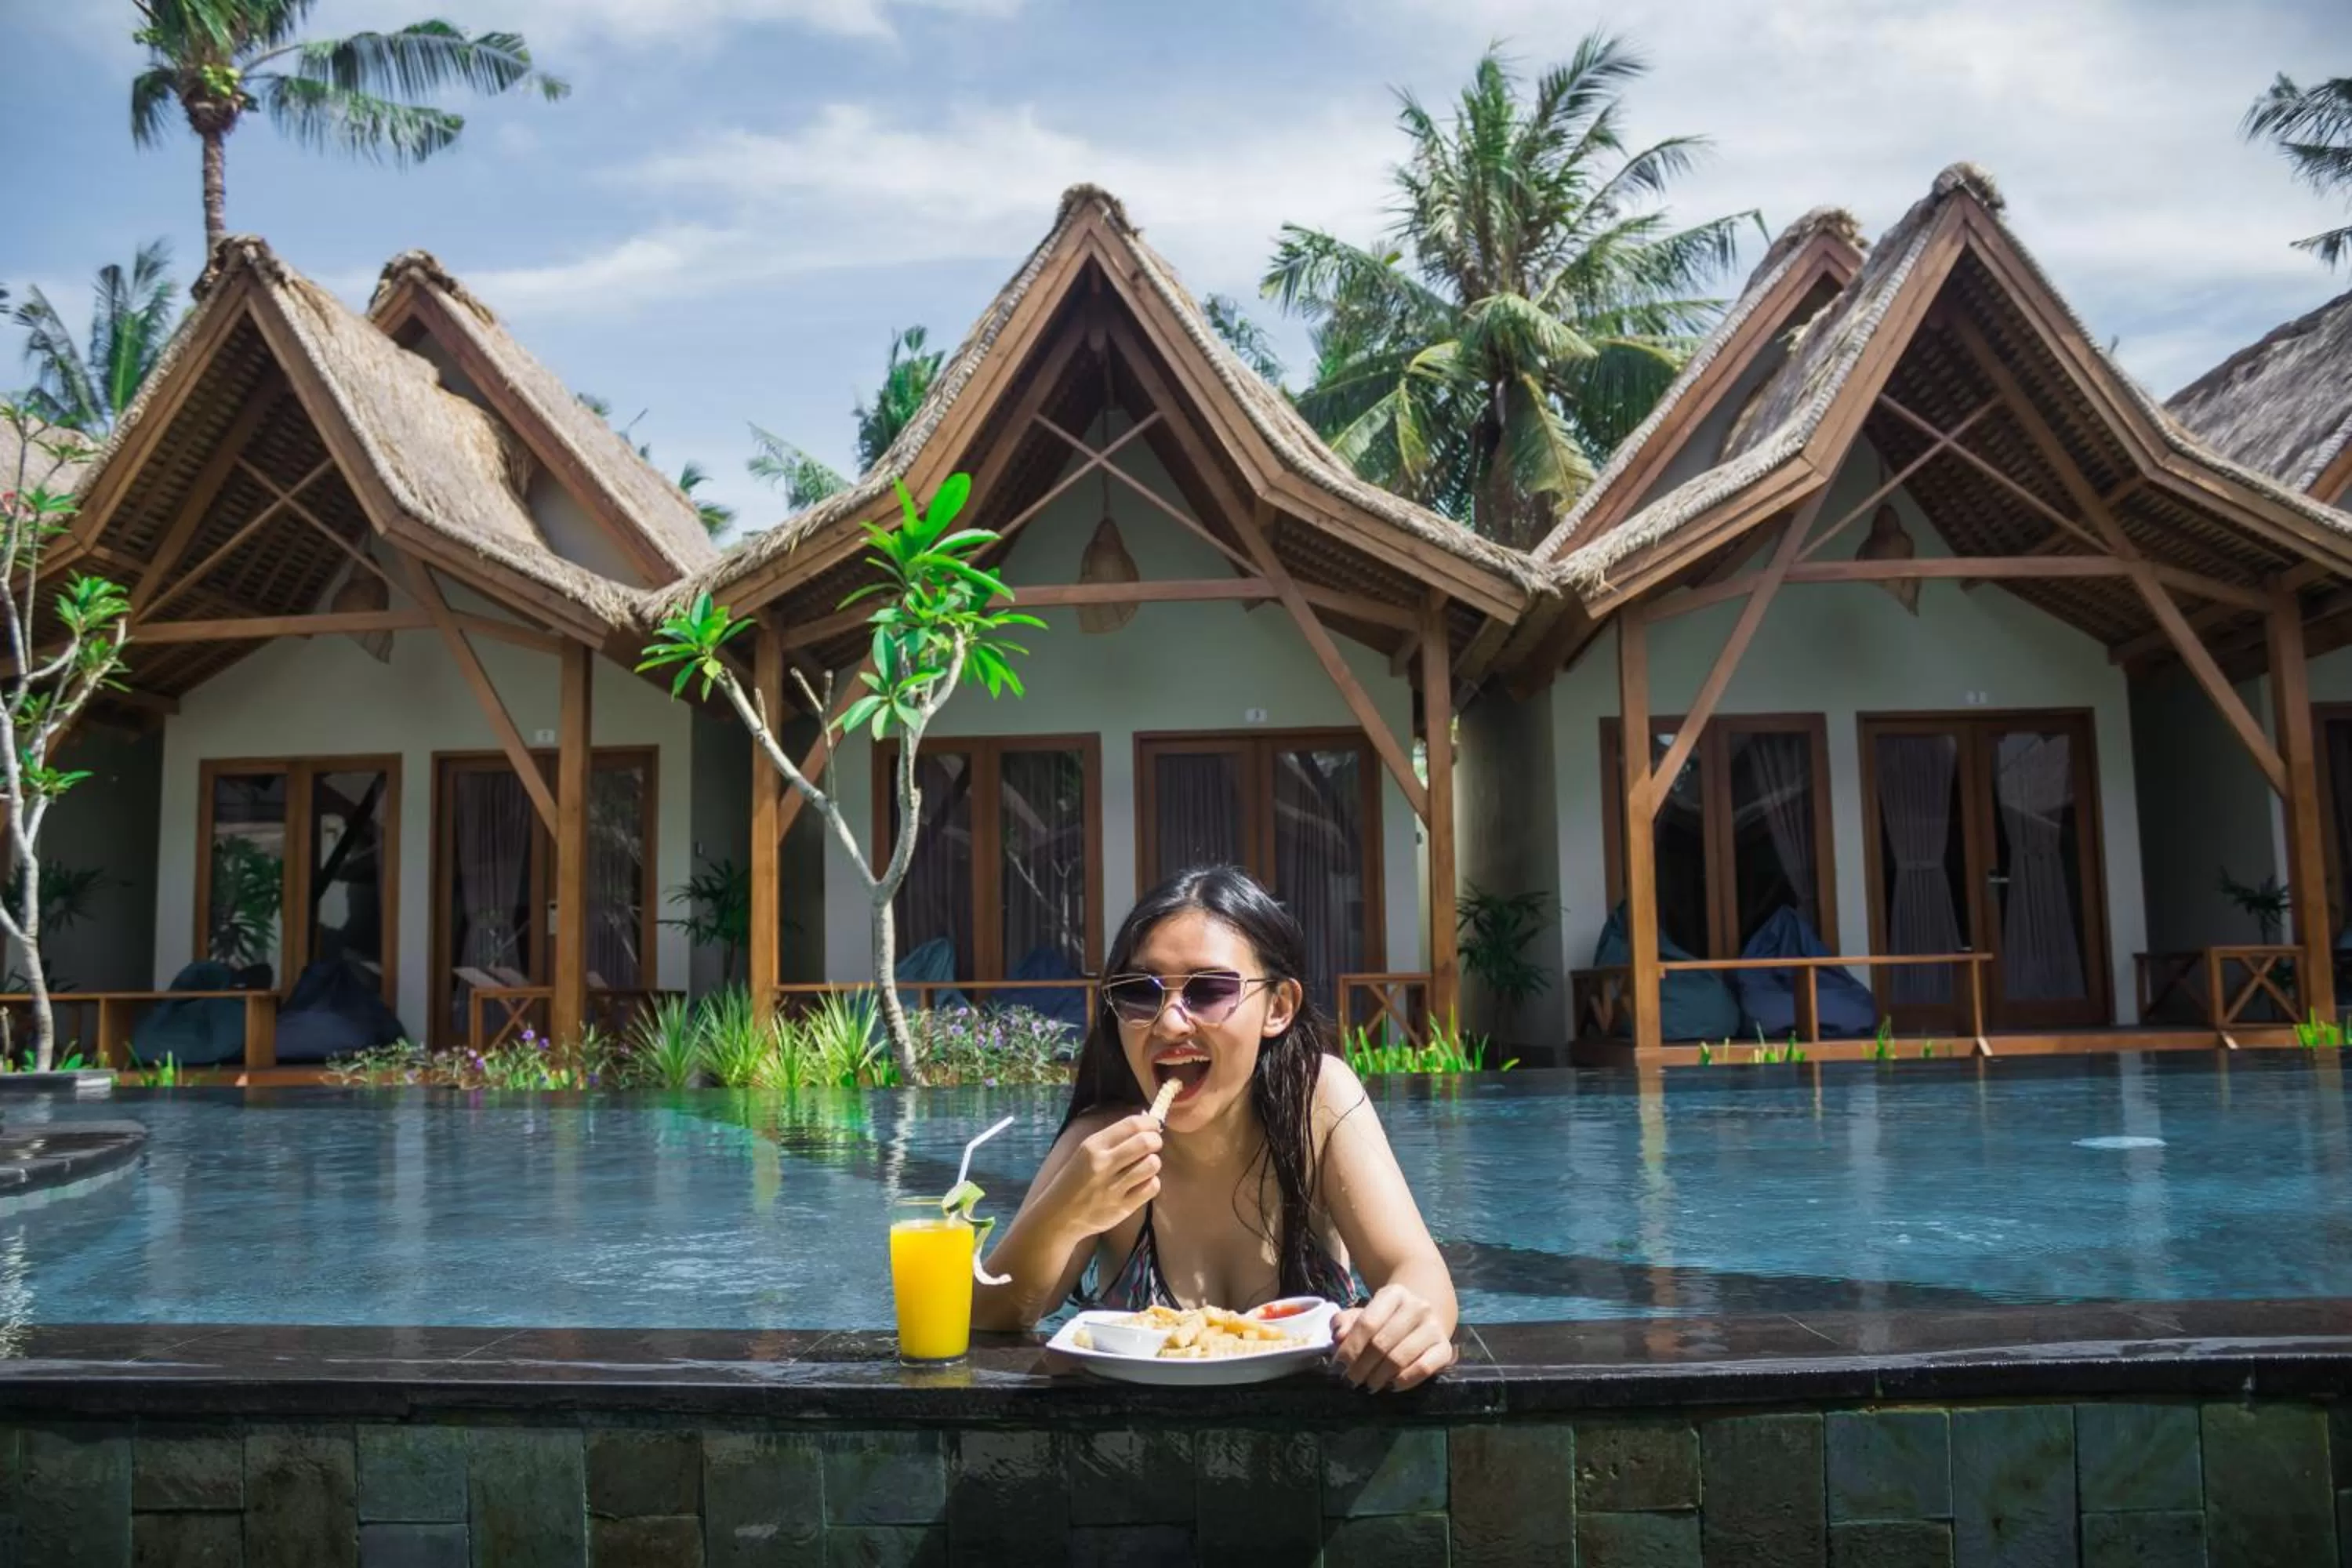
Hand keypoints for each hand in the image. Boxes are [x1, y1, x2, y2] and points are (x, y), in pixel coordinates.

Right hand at [1039, 1112, 1161, 1241]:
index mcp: (1092, 1146)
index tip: (1154, 1125)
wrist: (1058, 1217)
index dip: (1149, 1122)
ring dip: (1153, 1162)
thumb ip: (1111, 1139)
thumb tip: (1144, 1123)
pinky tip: (1141, 1183)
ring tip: (1144, 1166)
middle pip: (1146, 1142)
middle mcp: (1103, 1164)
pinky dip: (1151, 1183)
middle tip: (1153, 1145)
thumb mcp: (1084, 1153)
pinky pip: (1152, 1187)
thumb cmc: (1073, 1181)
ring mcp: (1113, 1187)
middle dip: (1156, 1141)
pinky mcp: (1122, 1207)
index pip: (1131, 1124)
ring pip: (1152, 1164)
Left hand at [1332, 1284, 1454, 1392]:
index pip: (1367, 1323)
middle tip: (1351, 1380)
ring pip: (1400, 1358)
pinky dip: (1405, 1381)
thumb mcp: (1364, 1313)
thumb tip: (1338, 1337)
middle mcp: (1417, 1307)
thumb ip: (1345, 1322)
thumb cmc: (1387, 1318)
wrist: (1422, 1316)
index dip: (1350, 1347)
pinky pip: (1424, 1369)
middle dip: (1361, 1367)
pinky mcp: (1445, 1348)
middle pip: (1382, 1343)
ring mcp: (1434, 1327)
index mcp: (1394, 1294)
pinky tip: (1392, 1385)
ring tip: (1369, 1385)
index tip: (1338, 1365)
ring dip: (1379, 1377)